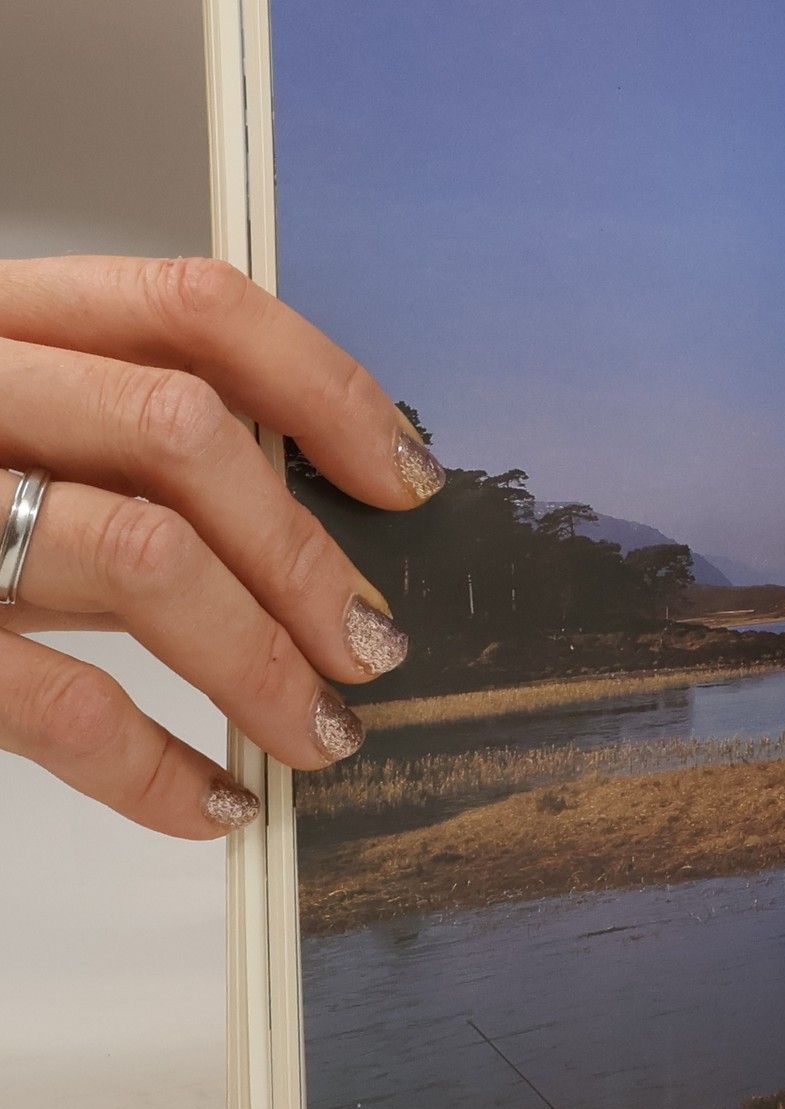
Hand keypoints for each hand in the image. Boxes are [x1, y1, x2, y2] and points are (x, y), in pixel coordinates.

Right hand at [0, 256, 443, 836]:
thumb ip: (103, 433)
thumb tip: (289, 515)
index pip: (192, 307)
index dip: (324, 388)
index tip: (404, 476)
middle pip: (184, 437)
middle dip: (305, 557)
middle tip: (373, 647)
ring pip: (139, 556)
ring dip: (262, 662)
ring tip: (322, 733)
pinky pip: (57, 701)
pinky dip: (158, 766)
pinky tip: (213, 801)